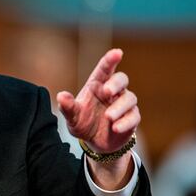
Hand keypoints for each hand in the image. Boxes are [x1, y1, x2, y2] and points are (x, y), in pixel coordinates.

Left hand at [56, 49, 138, 187]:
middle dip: (116, 83)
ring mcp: (124, 104)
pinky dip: (126, 122)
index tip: (117, 52)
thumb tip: (61, 95)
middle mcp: (113, 92)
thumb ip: (68, 107)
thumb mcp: (72, 117)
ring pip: (130, 98)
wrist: (95, 142)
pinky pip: (134, 117)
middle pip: (121, 79)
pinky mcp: (132, 118)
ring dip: (119, 107)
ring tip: (108, 117)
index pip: (105, 69)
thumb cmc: (83, 123)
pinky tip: (116, 128)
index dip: (111, 60)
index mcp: (97, 85)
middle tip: (107, 91)